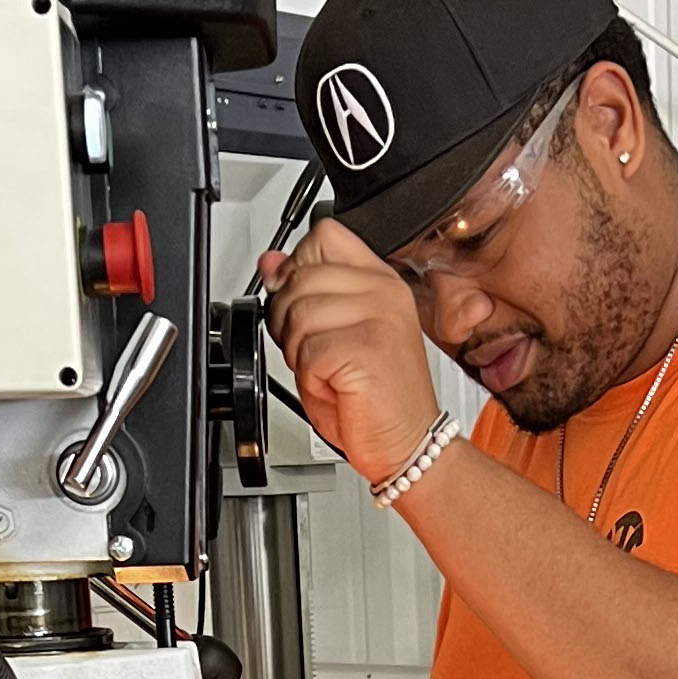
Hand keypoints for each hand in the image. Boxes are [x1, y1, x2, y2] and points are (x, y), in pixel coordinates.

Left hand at [259, 219, 441, 484]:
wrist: (406, 443)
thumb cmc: (376, 396)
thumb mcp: (333, 334)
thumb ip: (304, 293)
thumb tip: (271, 262)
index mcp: (381, 281)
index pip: (324, 236)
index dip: (299, 267)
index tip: (304, 300)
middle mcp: (384, 293)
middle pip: (301, 275)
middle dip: (290, 319)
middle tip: (318, 351)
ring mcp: (379, 317)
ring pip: (298, 313)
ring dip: (299, 352)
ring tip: (330, 370)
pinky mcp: (367, 348)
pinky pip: (308, 351)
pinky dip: (311, 377)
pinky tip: (336, 385)